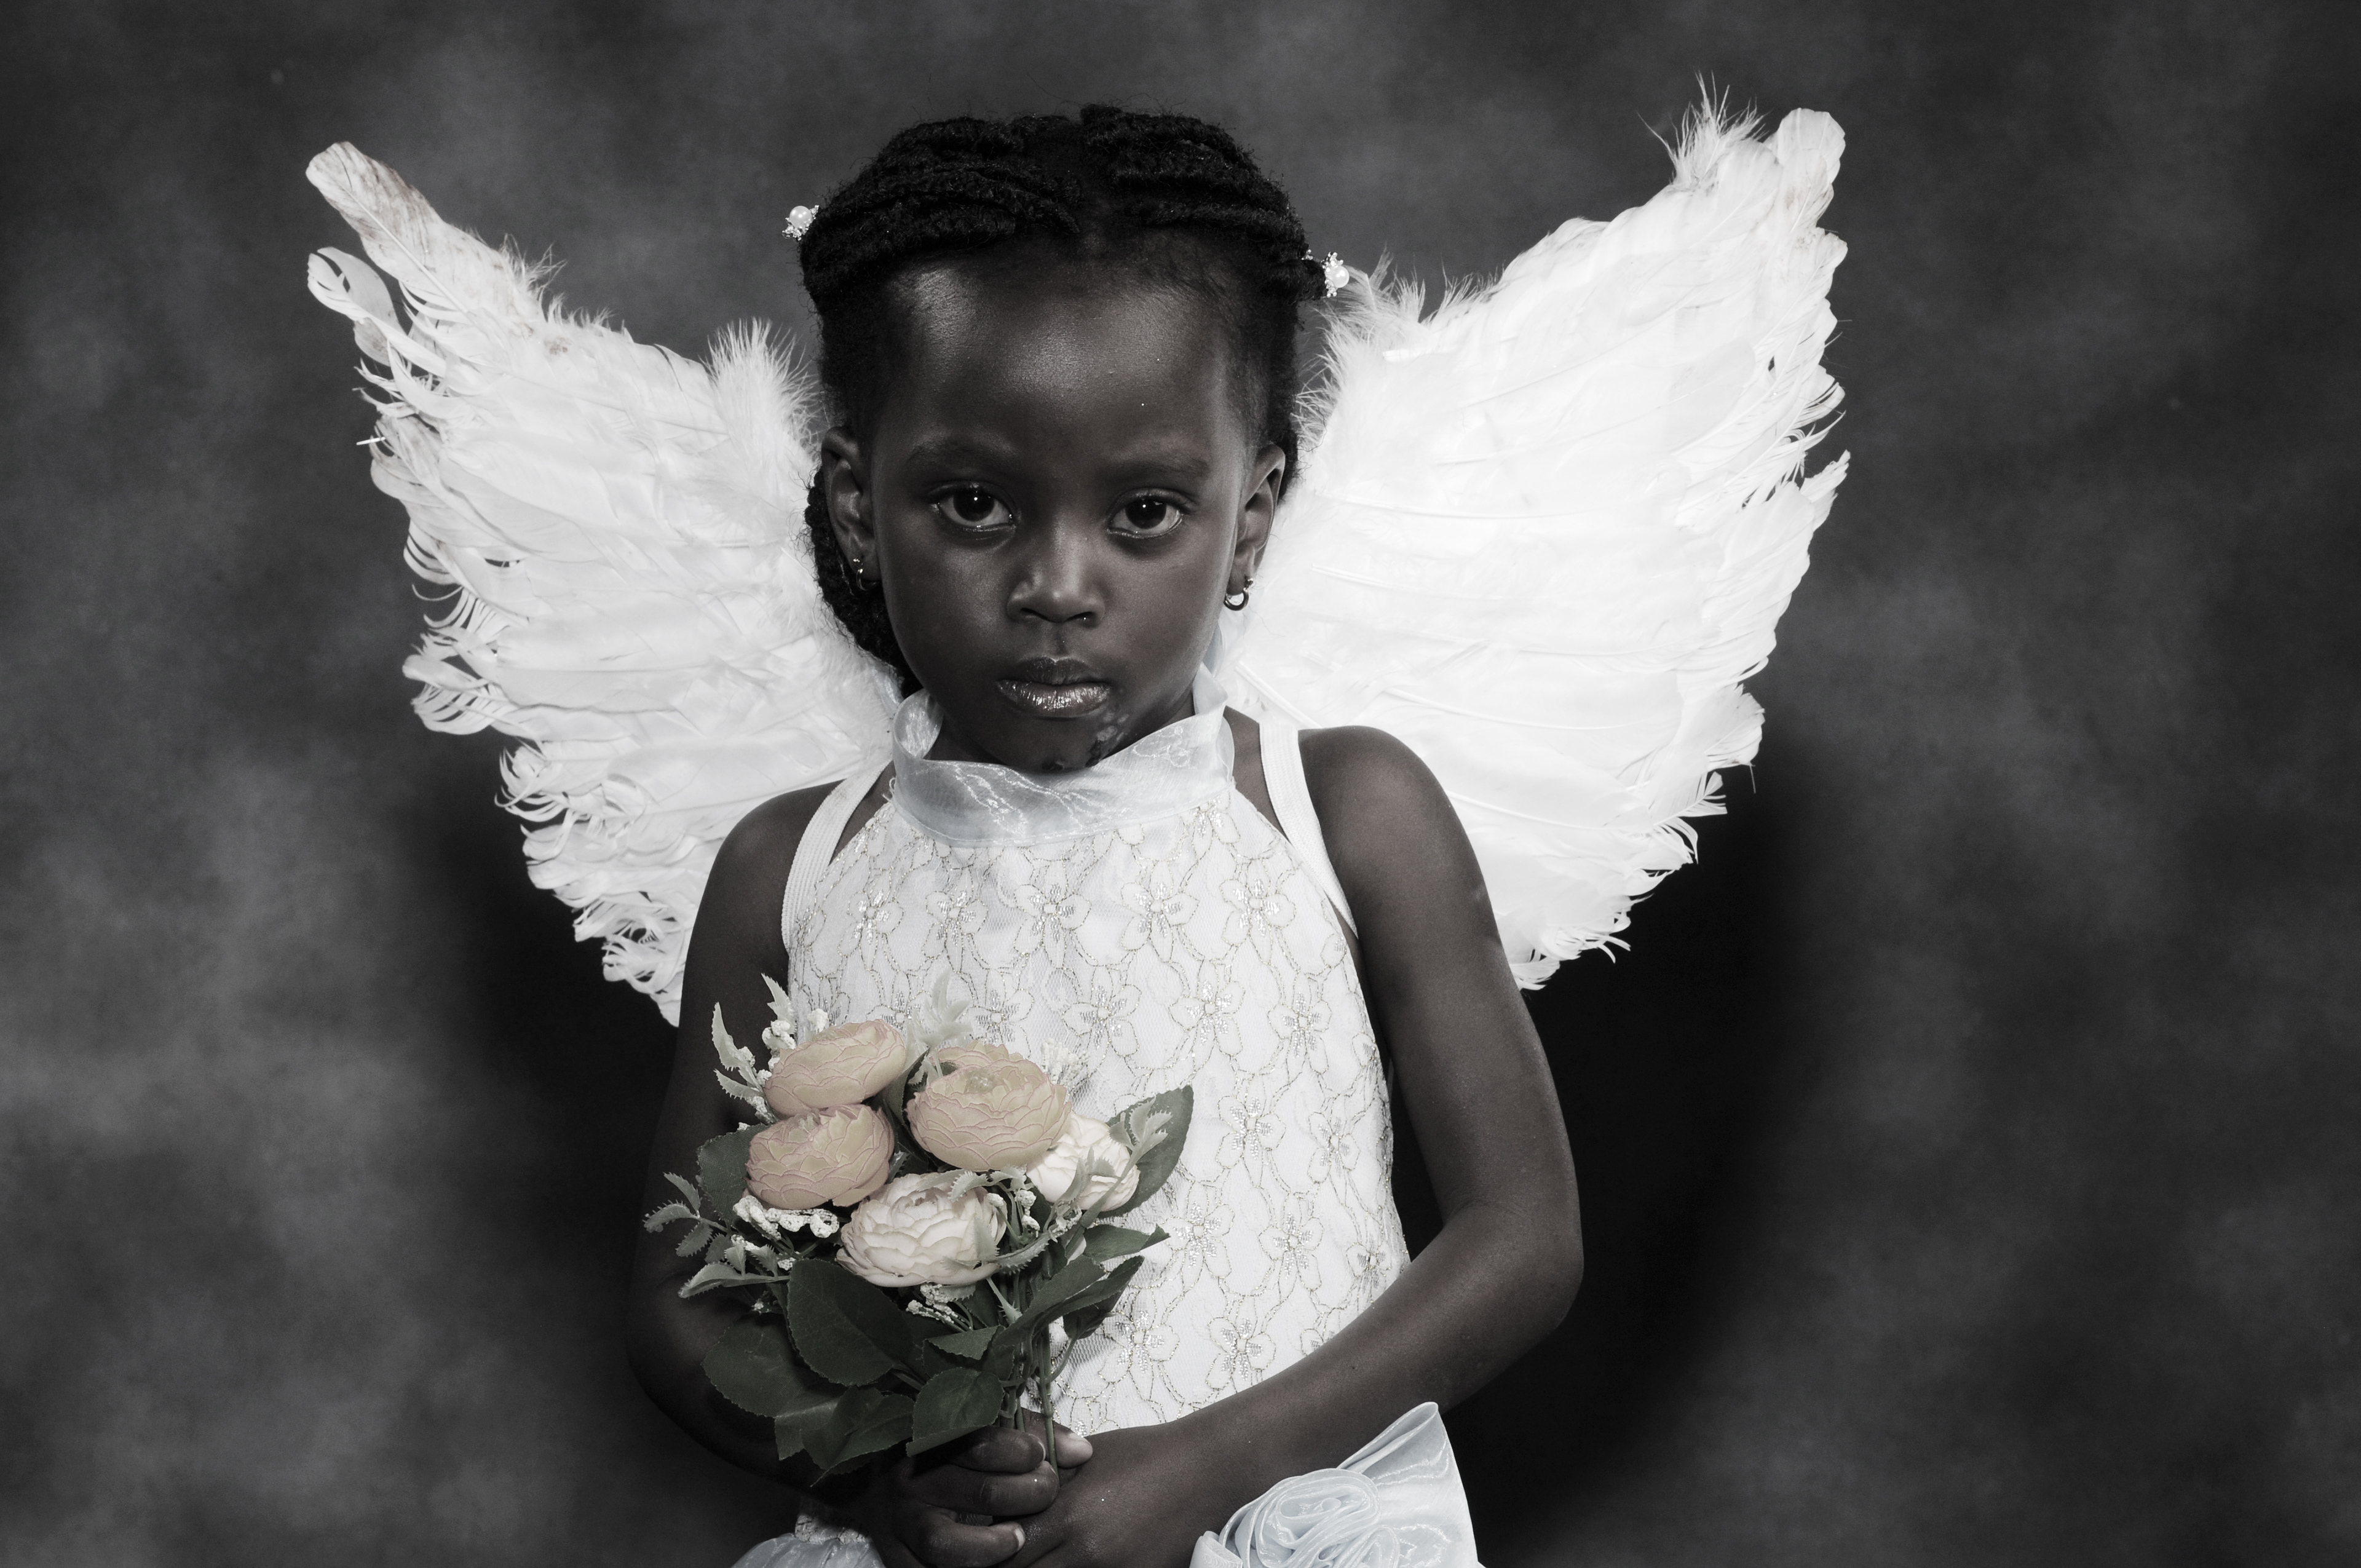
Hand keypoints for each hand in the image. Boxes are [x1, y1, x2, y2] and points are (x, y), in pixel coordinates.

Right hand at [856, 1417, 1091, 1567]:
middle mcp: (914, 1479)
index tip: (1041, 1456)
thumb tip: (1083, 1452)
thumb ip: (1032, 1435)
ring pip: (943, 1541)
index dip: (1018, 1450)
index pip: (978, 1441)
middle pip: (974, 1489)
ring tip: (1018, 1538)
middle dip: (1023, 1493)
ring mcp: (903, 1522)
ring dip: (990, 1545)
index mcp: (935, 1438)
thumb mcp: (986, 1431)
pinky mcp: (899, 1558)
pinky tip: (997, 1565)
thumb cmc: (950, 1452)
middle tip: (1046, 1492)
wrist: (876, 1482)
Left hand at [1002, 1422, 1229, 1567]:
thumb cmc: (1147, 1454)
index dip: (992, 1552)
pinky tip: (1079, 1563)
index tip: (991, 1546)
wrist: (1207, 1469)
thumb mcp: (1088, 1457)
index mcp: (1067, 1513)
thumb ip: (1047, 1482)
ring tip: (1047, 1557)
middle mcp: (1084, 1551)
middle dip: (1012, 1567)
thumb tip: (1006, 1500)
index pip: (1005, 1550)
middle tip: (1011, 1556)